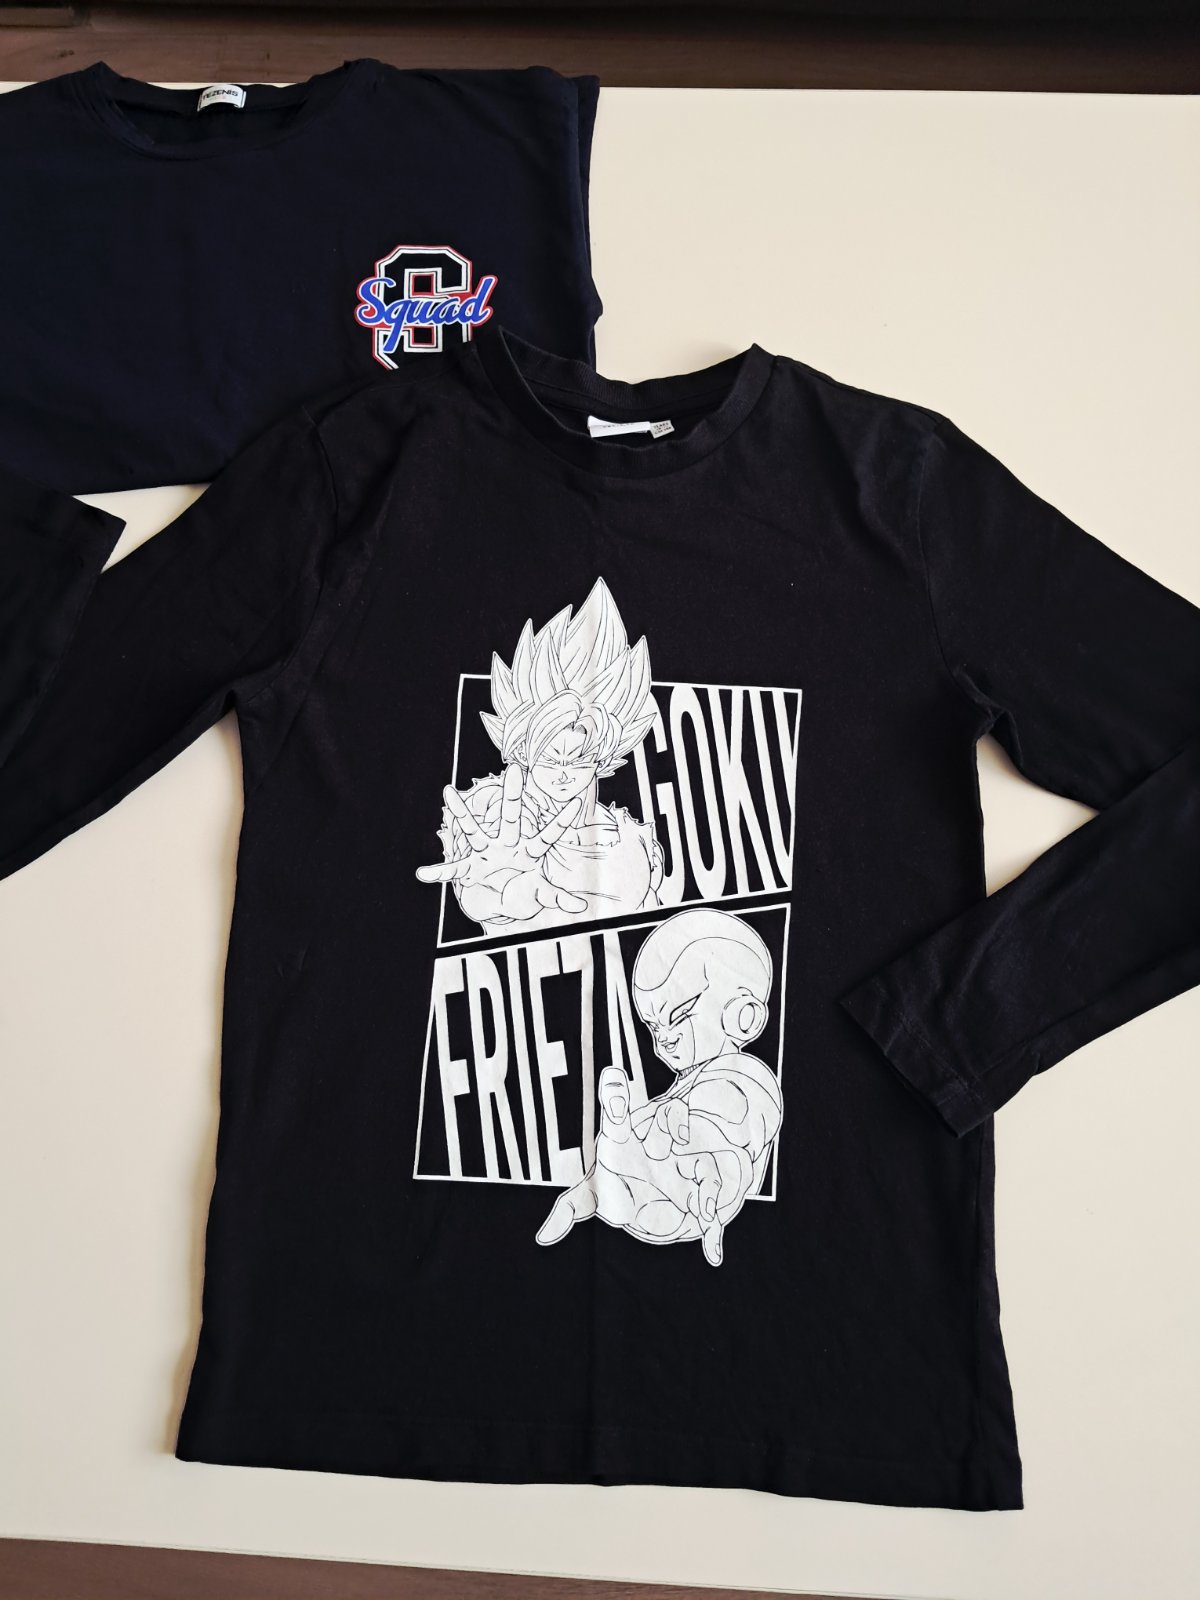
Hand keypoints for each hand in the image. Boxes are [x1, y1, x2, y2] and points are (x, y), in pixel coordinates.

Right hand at [415, 763, 588, 924]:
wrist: (498, 903)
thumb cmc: (523, 894)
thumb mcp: (541, 896)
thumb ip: (557, 897)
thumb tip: (581, 905)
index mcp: (529, 852)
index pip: (547, 835)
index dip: (561, 821)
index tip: (577, 801)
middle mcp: (507, 846)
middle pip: (511, 818)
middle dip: (512, 795)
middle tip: (515, 768)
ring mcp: (486, 854)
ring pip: (474, 831)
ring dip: (461, 813)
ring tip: (448, 791)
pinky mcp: (469, 869)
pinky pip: (453, 871)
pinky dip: (439, 874)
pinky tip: (423, 874)